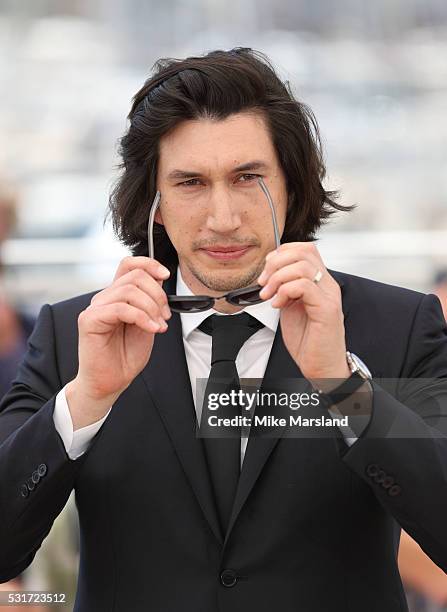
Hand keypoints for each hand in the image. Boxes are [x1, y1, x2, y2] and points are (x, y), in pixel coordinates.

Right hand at [69, 256, 170, 420]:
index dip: (149, 264)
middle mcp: (105, 298)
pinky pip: (121, 308)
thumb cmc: (126, 356)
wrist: (111, 381)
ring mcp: (96, 307)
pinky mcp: (89, 320)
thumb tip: (160, 280)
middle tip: (165, 316)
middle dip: (158, 294)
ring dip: (151, 308)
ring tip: (158, 325)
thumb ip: (150, 302)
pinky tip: (151, 329)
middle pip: (135, 276)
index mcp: (117, 295)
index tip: (165, 275)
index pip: (129, 264)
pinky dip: (142, 318)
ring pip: (129, 290)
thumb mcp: (147, 322)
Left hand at [257, 242, 349, 388]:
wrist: (321, 366)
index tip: (266, 272)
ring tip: (269, 295)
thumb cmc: (308, 340)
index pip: (304, 248)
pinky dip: (285, 291)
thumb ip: (284, 288)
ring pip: (303, 265)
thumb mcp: (290, 306)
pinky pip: (304, 285)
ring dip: (277, 278)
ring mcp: (329, 295)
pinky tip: (278, 305)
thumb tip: (269, 274)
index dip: (280, 254)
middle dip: (276, 263)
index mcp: (319, 282)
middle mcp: (327, 285)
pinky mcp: (327, 309)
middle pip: (304, 251)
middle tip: (264, 282)